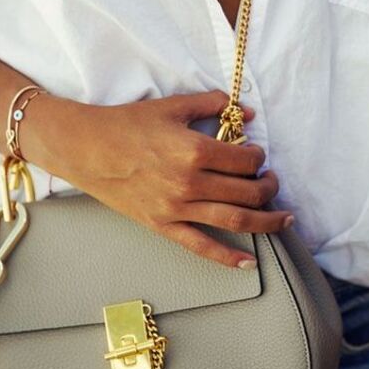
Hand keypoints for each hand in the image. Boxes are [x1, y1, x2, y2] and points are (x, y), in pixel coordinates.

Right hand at [32, 89, 292, 267]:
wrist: (85, 148)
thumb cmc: (127, 124)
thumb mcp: (172, 106)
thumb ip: (211, 105)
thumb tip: (246, 112)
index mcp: (194, 151)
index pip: (245, 160)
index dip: (258, 156)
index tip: (255, 154)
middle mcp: (190, 183)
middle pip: (248, 192)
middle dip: (268, 187)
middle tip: (271, 182)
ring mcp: (177, 209)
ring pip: (235, 221)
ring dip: (266, 221)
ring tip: (283, 219)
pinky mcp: (163, 226)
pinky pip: (201, 247)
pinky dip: (228, 258)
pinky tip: (249, 262)